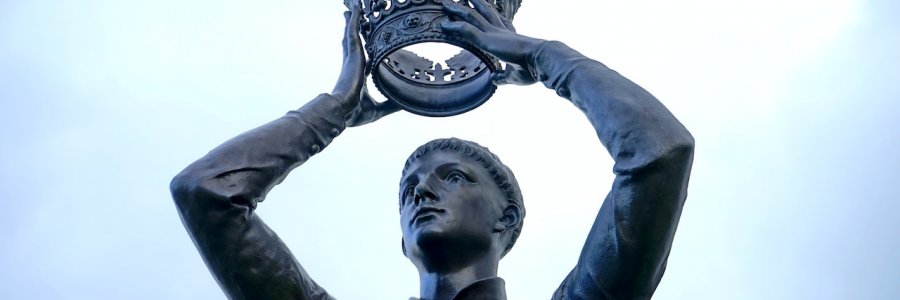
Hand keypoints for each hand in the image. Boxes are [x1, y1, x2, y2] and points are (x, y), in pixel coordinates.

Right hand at [332, 0, 399, 126]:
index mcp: (358, 75)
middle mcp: (353, 63)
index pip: (362, 57)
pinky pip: (353, 30)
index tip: (363, 39)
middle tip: (351, 13)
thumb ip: (392, 105)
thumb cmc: (355, 113)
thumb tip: (406, 105)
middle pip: (353, 39)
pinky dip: (354, 18)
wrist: (343, 112)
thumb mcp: (380, 109)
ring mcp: (352, 57)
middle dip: (352, 26)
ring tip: (353, 4)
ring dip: (353, 17)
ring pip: (352, 31)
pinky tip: (355, 7)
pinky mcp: (353, 53)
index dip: (362, 46)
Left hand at [440, 0, 545, 85]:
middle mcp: (500, 31)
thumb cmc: (532, 68)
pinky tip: (443, 24)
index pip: (495, 21)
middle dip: (472, 4)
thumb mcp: (513, 75)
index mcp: (508, 37)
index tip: (480, 7)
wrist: (541, 60)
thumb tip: (494, 78)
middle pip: (482, 12)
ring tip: (445, 3)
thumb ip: (503, 76)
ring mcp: (493, 34)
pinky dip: (454, 27)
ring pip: (471, 16)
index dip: (487, 13)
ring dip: (458, 10)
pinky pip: (467, 30)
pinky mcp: (488, 40)